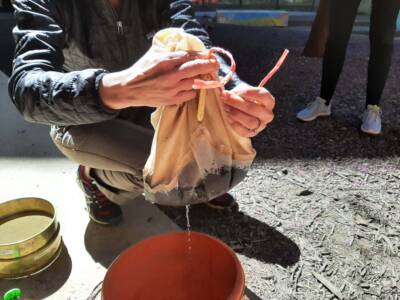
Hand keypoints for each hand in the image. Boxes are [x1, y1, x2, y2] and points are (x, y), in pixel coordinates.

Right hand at [99, 49, 218, 109]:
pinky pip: (190, 94)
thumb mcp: (153, 55)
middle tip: (215, 64)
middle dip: (209, 65)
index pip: (188, 56)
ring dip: (202, 78)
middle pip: (196, 68)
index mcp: (164, 61)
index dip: (201, 55)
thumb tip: (184, 46)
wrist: (129, 89)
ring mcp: (172, 89)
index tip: (209, 55)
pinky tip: (192, 87)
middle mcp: (170, 75)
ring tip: (206, 76)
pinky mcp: (172, 100)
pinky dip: (193, 90)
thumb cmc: (141, 70)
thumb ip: (168, 50)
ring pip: (195, 82)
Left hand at [221, 83, 274, 137]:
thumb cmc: (243, 97)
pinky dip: (234, 124)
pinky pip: (244, 132)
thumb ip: (236, 92)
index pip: (263, 96)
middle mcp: (267, 114)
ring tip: (226, 108)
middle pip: (255, 110)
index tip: (236, 91)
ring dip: (236, 114)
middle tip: (226, 99)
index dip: (249, 92)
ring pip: (250, 122)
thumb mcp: (242, 91)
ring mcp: (261, 125)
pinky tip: (228, 116)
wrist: (241, 108)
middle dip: (238, 103)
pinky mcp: (252, 133)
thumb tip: (225, 95)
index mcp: (269, 101)